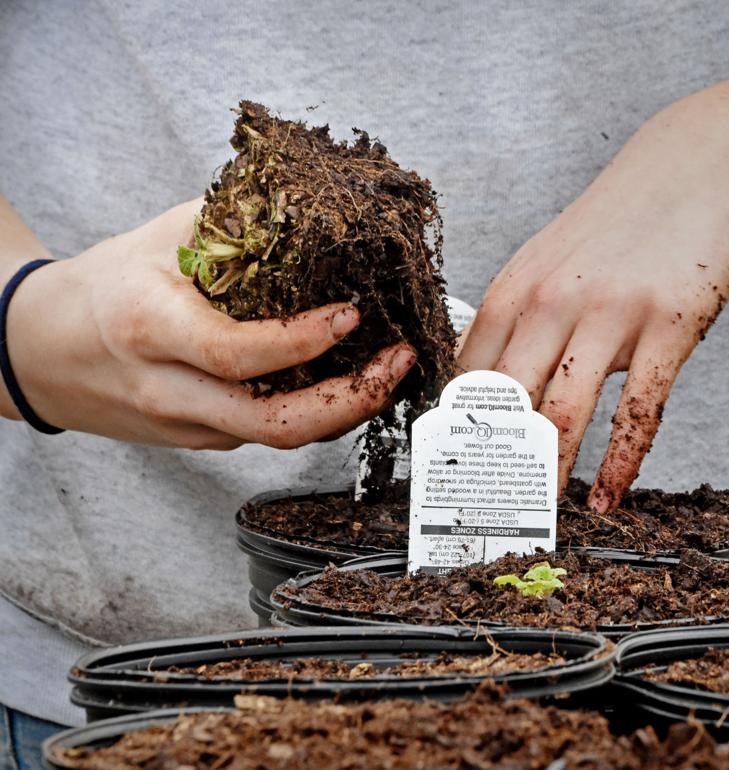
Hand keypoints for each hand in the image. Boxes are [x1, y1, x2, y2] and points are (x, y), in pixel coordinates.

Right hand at [3, 200, 413, 448]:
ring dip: (345, 410)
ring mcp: (186, 425)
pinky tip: (348, 380)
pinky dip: (317, 412)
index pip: (237, 353)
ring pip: (279, 438)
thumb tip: (311, 202)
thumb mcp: (160, 238)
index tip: (350, 314)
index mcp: (150, 329)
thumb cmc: (105, 288)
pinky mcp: (201, 441)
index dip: (304, 341)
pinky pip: (268, 434)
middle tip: (396, 363)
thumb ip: (233, 223)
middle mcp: (169, 390)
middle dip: (350, 400)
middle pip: (273, 424)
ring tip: (388, 371)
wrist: (41, 352)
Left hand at [458, 94, 728, 509]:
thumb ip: (515, 321)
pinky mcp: (667, 326)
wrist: (694, 171)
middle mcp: (551, 302)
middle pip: (506, 405)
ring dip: (548, 477)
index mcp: (514, 291)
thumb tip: (481, 387)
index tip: (450, 482)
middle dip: (491, 470)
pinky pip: (638, 410)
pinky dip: (622, 462)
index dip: (456, 438)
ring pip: (563, 414)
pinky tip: (611, 495)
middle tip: (484, 518)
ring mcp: (611, 313)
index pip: (467, 381)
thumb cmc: (618, 225)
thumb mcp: (547, 262)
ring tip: (540, 518)